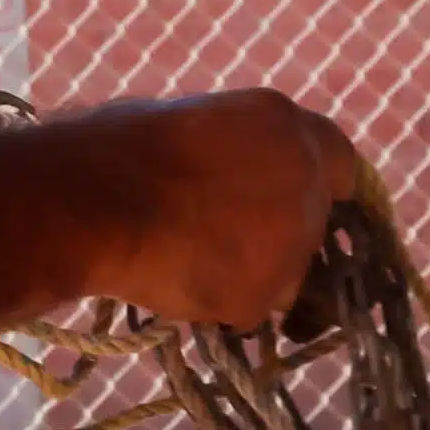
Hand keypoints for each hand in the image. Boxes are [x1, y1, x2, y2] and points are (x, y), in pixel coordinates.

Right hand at [58, 89, 358, 327]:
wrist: (89, 205)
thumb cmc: (115, 149)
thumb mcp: (190, 121)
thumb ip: (231, 146)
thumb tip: (226, 165)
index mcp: (287, 125)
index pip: (339, 163)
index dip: (312, 187)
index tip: (288, 202)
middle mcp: (305, 182)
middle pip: (311, 223)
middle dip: (274, 235)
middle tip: (220, 240)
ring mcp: (290, 244)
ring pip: (285, 274)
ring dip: (250, 274)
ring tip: (189, 266)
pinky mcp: (262, 295)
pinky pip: (246, 309)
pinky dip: (218, 305)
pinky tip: (175, 286)